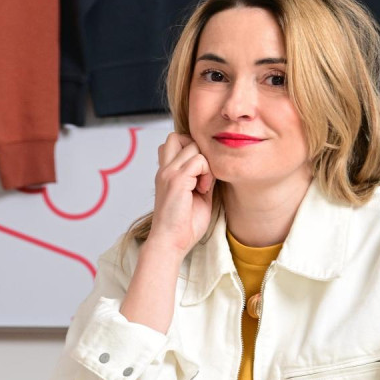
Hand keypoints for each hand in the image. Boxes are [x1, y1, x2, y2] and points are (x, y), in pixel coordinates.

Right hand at [147, 133, 214, 256]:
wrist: (170, 242)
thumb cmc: (184, 225)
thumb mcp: (197, 195)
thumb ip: (202, 177)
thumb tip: (214, 165)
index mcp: (167, 172)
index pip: (175, 142)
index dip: (191, 151)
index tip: (200, 175)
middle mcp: (164, 169)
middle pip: (179, 136)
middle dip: (197, 150)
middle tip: (202, 174)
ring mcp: (168, 172)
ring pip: (193, 145)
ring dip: (205, 163)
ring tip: (204, 184)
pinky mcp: (176, 180)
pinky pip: (199, 160)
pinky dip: (207, 173)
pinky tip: (204, 190)